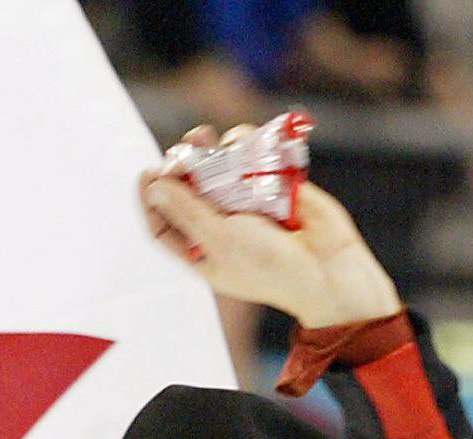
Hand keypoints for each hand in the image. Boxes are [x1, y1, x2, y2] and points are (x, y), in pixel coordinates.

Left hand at [139, 128, 402, 327]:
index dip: (151, 200)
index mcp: (201, 252)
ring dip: (211, 149)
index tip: (148, 172)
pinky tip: (243, 141)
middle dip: (183, 165)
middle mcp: (220, 227)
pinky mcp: (273, 185)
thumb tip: (153, 186)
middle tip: (185, 147)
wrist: (324, 267)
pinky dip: (246, 145)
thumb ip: (186, 211)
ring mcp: (247, 205)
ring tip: (206, 136)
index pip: (164, 225)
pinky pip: (252, 157)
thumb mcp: (219, 239)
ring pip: (219, 168)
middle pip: (189, 190)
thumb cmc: (267, 264)